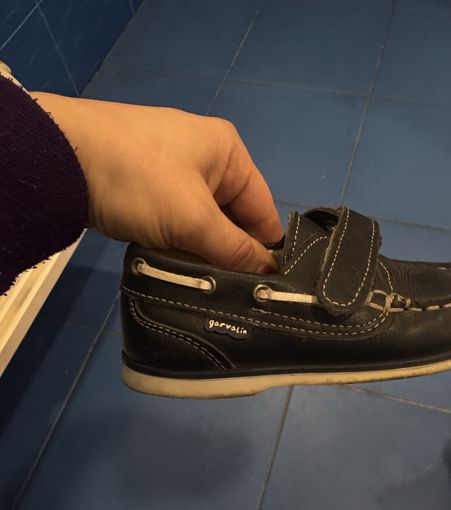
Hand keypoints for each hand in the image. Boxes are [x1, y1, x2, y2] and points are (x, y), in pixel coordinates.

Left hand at [29, 92, 281, 272]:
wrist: (60, 158)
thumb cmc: (138, 181)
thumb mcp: (193, 219)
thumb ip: (235, 250)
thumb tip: (271, 274)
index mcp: (228, 152)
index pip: (262, 210)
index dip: (266, 251)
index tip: (266, 291)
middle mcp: (206, 157)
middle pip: (233, 219)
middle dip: (229, 255)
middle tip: (230, 296)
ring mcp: (173, 171)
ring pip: (203, 224)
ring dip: (201, 253)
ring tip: (201, 286)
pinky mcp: (147, 186)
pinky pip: (176, 221)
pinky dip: (177, 243)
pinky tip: (173, 266)